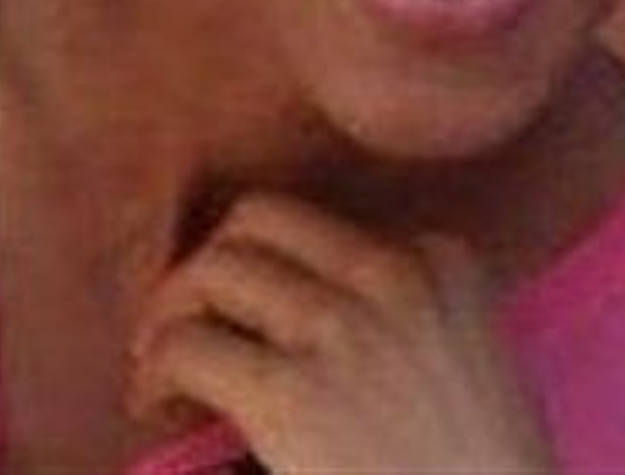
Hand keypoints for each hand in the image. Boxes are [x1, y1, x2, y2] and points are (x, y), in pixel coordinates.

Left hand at [129, 192, 556, 473]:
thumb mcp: (469, 367)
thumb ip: (406, 321)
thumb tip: (301, 324)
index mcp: (444, 262)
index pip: (326, 226)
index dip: (274, 269)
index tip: (256, 316)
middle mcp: (391, 274)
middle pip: (258, 221)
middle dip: (211, 264)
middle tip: (191, 319)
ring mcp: (341, 327)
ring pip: (214, 268)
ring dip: (170, 311)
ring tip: (163, 360)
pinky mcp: (291, 393)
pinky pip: (188, 345)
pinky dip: (155, 369)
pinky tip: (157, 403)